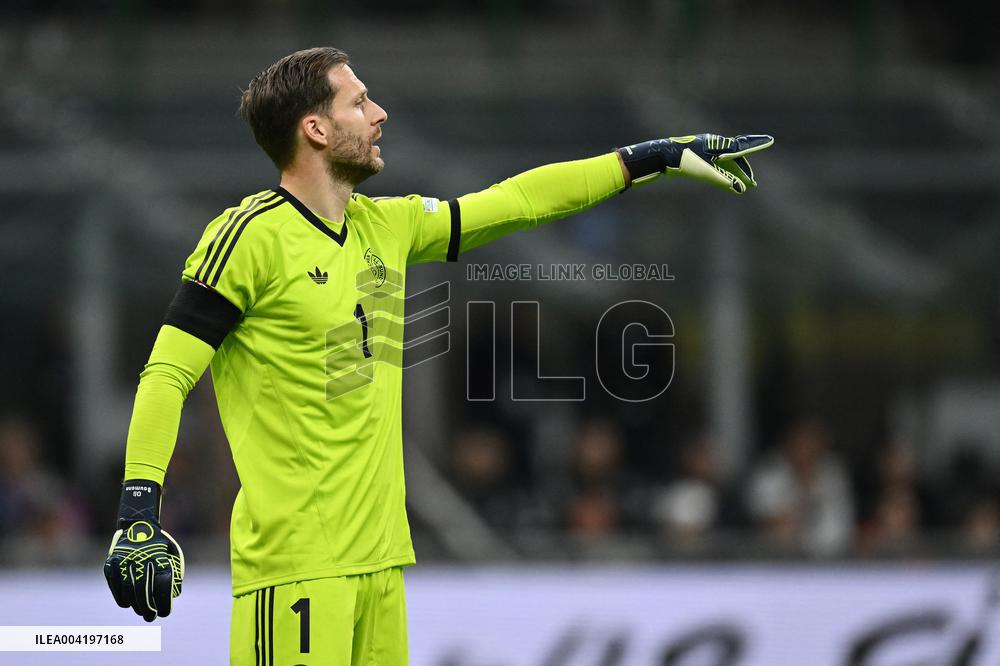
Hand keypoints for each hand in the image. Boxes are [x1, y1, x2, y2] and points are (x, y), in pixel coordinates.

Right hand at [103, 481, 183, 621]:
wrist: (138, 523)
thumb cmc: (159, 543)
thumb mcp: (172, 553)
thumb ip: (175, 572)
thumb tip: (175, 595)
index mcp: (159, 556)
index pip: (162, 585)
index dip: (163, 602)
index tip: (165, 613)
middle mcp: (141, 559)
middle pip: (144, 591)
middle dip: (148, 608)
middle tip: (151, 617)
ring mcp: (124, 561)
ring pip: (128, 591)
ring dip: (135, 605)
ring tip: (141, 611)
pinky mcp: (111, 563)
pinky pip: (114, 585)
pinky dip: (120, 597)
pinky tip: (127, 604)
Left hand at [619, 133, 773, 192]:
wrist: (660, 156)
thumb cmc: (683, 162)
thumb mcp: (706, 173)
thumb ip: (724, 180)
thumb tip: (741, 189)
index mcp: (718, 145)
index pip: (742, 147)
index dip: (756, 145)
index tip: (771, 140)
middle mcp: (713, 144)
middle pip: (734, 156)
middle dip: (744, 170)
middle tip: (753, 183)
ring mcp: (705, 149)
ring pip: (725, 160)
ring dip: (734, 173)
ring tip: (742, 185)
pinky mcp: (697, 156)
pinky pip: (716, 163)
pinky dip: (723, 172)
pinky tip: (724, 180)